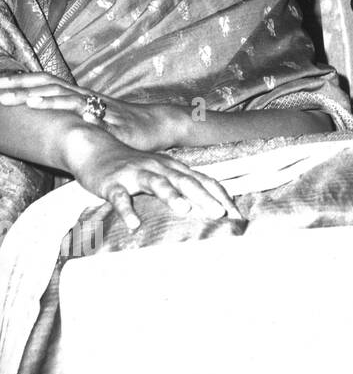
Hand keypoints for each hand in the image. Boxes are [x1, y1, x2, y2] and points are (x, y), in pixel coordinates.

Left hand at [0, 72, 179, 149]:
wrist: (159, 124)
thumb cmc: (124, 124)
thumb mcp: (92, 116)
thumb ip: (70, 113)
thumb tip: (43, 110)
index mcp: (80, 96)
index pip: (44, 82)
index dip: (20, 81)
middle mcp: (88, 98)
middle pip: (51, 87)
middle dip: (22, 88)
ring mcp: (102, 110)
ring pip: (70, 100)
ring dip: (46, 99)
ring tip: (22, 100)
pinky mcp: (116, 125)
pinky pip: (98, 119)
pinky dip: (83, 116)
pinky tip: (74, 117)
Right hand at [62, 124, 239, 231]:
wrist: (95, 148)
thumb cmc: (135, 168)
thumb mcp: (163, 174)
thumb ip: (185, 188)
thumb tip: (212, 206)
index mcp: (175, 168)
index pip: (204, 181)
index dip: (221, 197)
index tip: (237, 215)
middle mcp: (160, 168)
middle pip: (186, 182)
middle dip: (204, 197)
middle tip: (220, 213)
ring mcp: (136, 174)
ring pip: (157, 184)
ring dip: (171, 196)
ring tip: (184, 210)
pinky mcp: (113, 183)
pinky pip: (120, 197)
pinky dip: (127, 210)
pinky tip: (134, 224)